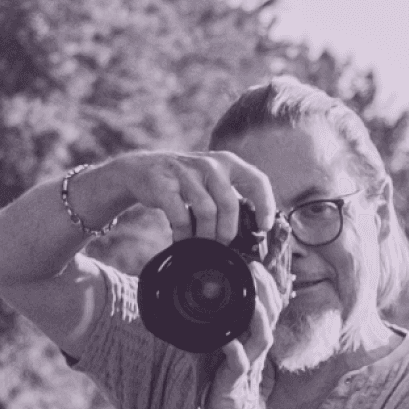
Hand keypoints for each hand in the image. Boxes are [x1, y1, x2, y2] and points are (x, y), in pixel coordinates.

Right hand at [81, 149, 275, 248]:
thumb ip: (233, 198)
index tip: (264, 228)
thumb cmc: (186, 183)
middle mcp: (209, 164)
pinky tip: (182, 240)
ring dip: (206, 235)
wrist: (142, 170)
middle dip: (228, 231)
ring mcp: (185, 171)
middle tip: (222, 245)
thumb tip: (256, 235)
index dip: (265, 206)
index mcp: (228, 162)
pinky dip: (184, 234)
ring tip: (201, 245)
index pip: (257, 180)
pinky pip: (180, 216)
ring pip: (207, 211)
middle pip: (229, 204)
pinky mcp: (163, 183)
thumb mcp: (213, 181)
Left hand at [203, 262, 287, 408]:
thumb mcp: (218, 343)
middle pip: (271, 315)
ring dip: (258, 316)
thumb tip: (194, 296)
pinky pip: (239, 364)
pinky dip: (235, 351)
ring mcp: (249, 364)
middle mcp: (255, 348)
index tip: (254, 263)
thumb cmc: (221, 379)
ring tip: (252, 299)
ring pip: (262, 336)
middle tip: (255, 269)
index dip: (265, 284)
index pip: (267, 306)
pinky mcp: (236, 381)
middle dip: (266, 290)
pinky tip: (228, 340)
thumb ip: (214, 322)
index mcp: (252, 336)